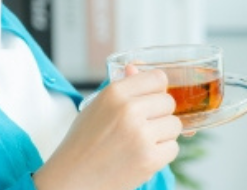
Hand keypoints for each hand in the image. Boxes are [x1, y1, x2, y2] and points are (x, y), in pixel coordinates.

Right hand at [33, 65, 188, 189]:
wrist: (71, 179)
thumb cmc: (83, 143)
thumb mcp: (97, 107)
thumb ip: (121, 88)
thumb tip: (137, 68)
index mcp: (114, 93)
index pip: (158, 78)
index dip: (156, 91)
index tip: (150, 101)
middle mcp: (129, 110)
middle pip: (169, 102)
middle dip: (159, 115)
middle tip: (141, 127)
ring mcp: (141, 135)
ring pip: (175, 125)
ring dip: (163, 135)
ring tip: (140, 143)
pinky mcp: (150, 159)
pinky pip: (174, 148)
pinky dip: (162, 154)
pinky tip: (141, 156)